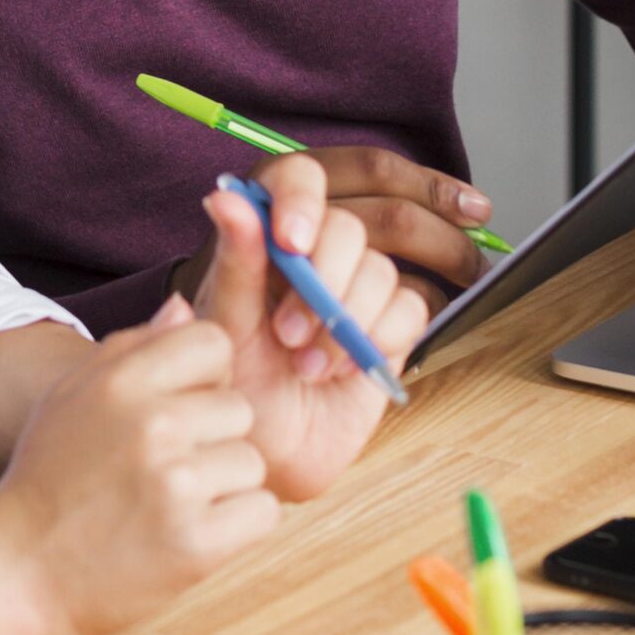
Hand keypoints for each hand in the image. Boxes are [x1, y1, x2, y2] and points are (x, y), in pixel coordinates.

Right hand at [0, 302, 274, 634]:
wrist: (17, 570)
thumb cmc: (48, 479)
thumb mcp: (72, 396)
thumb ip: (131, 348)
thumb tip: (183, 308)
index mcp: (122, 381)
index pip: (214, 344)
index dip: (206, 377)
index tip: (183, 409)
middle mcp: (154, 424)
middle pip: (239, 408)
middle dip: (213, 439)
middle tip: (166, 470)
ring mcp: (177, 484)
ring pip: (252, 462)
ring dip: (224, 487)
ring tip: (172, 505)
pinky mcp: (197, 544)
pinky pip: (263, 513)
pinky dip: (238, 527)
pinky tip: (194, 533)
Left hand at [192, 152, 430, 502]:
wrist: (265, 455)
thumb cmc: (234, 389)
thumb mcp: (224, 327)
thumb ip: (234, 262)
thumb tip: (224, 195)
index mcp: (269, 238)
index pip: (299, 179)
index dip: (302, 200)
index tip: (292, 242)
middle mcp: (318, 254)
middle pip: (349, 226)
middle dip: (324, 280)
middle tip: (288, 333)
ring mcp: (358, 289)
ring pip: (380, 269)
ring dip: (344, 321)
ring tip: (306, 366)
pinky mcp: (391, 327)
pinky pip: (410, 308)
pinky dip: (377, 339)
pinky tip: (342, 371)